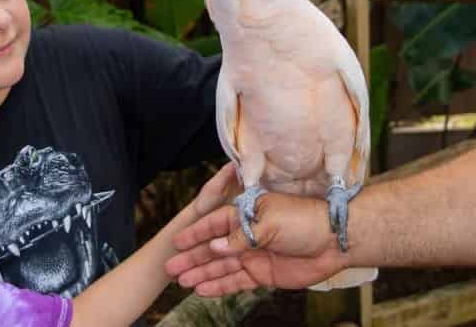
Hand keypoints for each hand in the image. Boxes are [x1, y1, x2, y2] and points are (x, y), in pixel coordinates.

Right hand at [165, 192, 348, 296]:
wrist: (335, 241)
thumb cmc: (304, 220)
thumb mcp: (269, 223)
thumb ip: (241, 237)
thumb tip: (215, 247)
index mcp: (246, 215)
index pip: (214, 225)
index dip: (195, 234)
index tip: (176, 242)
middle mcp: (245, 236)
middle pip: (212, 249)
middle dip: (191, 258)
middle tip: (171, 268)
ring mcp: (253, 256)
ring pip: (221, 267)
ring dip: (201, 274)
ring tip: (181, 281)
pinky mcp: (262, 274)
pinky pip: (236, 282)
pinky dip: (219, 286)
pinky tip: (202, 289)